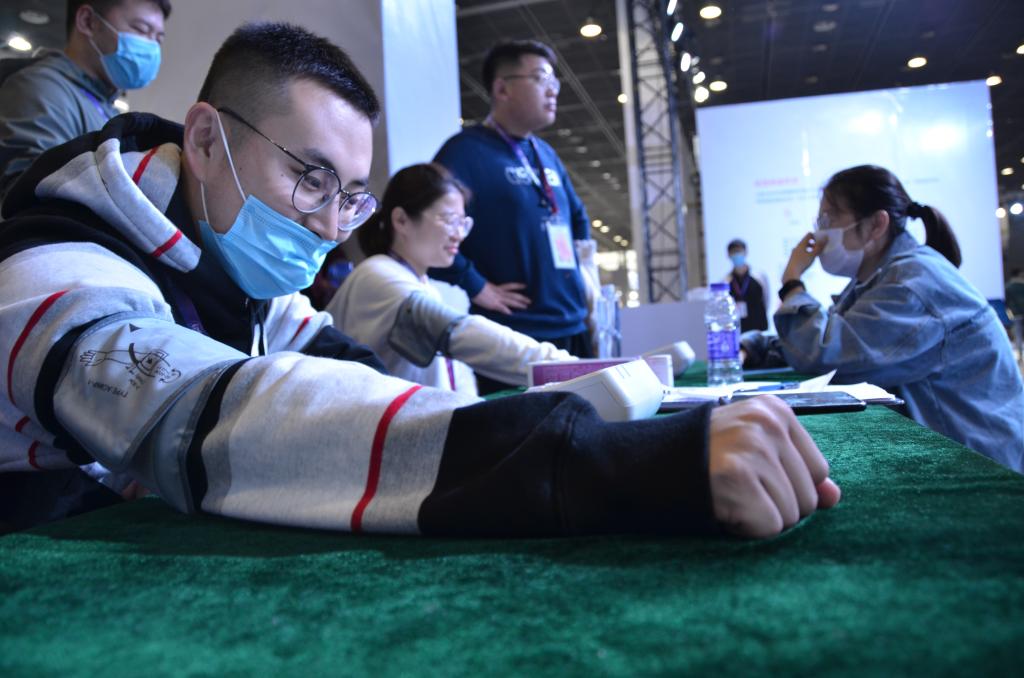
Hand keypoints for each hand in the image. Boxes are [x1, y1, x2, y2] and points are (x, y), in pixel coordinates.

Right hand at [472, 281, 530, 314]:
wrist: (473, 285)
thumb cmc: (476, 285)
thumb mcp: (484, 285)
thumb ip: (489, 288)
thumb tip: (489, 287)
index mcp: (497, 288)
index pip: (510, 286)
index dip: (517, 286)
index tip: (525, 285)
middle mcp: (499, 292)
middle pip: (513, 295)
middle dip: (522, 298)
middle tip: (530, 301)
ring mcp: (497, 298)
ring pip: (510, 300)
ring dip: (518, 304)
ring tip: (525, 307)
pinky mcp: (492, 303)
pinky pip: (501, 307)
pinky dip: (506, 310)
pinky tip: (511, 313)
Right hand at [708, 396, 840, 537]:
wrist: (644, 464)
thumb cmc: (701, 459)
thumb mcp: (752, 450)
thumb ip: (796, 470)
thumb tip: (834, 498)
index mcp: (774, 411)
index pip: (818, 469)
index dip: (787, 485)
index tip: (751, 477)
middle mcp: (766, 424)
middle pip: (809, 495)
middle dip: (776, 504)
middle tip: (737, 490)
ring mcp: (752, 448)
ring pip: (792, 515)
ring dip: (760, 518)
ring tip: (728, 497)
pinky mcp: (738, 476)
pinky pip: (769, 527)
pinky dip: (746, 529)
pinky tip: (723, 509)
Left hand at [783, 232, 825, 282]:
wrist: (791, 273)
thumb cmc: (802, 263)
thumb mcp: (813, 255)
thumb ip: (819, 246)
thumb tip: (826, 238)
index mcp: (801, 244)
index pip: (809, 235)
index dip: (815, 236)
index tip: (821, 241)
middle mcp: (796, 247)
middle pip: (806, 241)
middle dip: (813, 244)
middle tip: (819, 249)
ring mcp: (794, 253)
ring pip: (803, 248)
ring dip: (810, 249)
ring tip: (815, 255)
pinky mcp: (793, 259)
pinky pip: (801, 253)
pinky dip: (806, 254)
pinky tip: (809, 260)